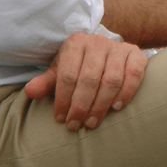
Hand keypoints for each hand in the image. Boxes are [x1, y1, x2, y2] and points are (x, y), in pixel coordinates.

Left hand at [24, 32, 148, 129]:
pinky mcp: (136, 54)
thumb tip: (30, 91)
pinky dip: (126, 92)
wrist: (107, 52)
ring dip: (101, 104)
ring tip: (92, 122)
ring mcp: (119, 47)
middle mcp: (98, 42)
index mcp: (76, 43)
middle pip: (89, 79)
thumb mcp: (61, 71)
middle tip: (75, 125)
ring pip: (111, 79)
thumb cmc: (79, 66)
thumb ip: (47, 82)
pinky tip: (116, 107)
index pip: (67, 74)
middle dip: (80, 106)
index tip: (60, 118)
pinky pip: (134, 74)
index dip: (63, 99)